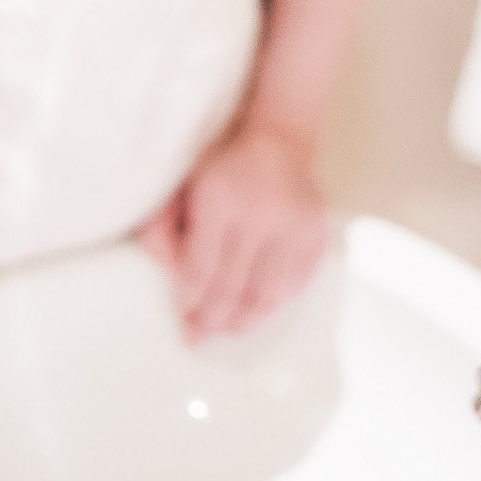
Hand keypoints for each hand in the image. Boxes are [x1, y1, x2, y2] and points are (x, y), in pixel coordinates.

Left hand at [133, 121, 329, 341]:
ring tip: (229, 331)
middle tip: (199, 337)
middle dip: (212, 318)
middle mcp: (260, 212)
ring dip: (246, 319)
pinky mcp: (316, 233)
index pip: (202, 265)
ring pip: (267, 291)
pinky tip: (259, 311)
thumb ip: (164, 225)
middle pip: (233, 283)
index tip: (184, 320)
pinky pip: (295, 282)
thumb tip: (168, 270)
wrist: (280, 143)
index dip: (191, 300)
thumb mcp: (184, 185)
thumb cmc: (223, 168)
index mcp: (220, 197)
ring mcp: (294, 225)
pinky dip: (276, 303)